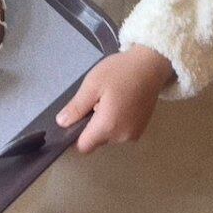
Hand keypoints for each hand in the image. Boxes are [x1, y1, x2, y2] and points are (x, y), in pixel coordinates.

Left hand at [55, 44, 175, 153]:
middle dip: (91, 124)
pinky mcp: (141, 128)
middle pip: (96, 140)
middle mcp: (122, 137)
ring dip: (105, 121)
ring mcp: (134, 134)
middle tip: (96, 99)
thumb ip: (77, 107)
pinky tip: (120, 101)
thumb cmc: (120, 72)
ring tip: (110, 97)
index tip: (76, 116)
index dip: (75, 135)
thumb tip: (62, 123)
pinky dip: (116, 120)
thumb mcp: (92, 84)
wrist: (151, 65)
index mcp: (108, 127)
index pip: (84, 146)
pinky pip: (120, 130)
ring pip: (109, 135)